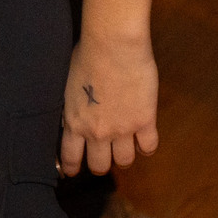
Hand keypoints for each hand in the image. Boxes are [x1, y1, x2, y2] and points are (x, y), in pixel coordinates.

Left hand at [60, 33, 159, 174]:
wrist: (112, 46)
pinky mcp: (145, 121)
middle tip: (103, 158)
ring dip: (124, 158)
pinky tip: (144, 139)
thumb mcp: (68, 86)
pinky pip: (149, 147)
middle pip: (100, 166)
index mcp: (74, 122)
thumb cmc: (86, 56)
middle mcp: (97, 132)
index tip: (73, 171)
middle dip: (101, 165)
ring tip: (125, 149)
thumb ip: (73, 108)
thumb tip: (72, 118)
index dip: (72, 167)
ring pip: (125, 161)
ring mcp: (122, 129)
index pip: (71, 157)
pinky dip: (147, 146)